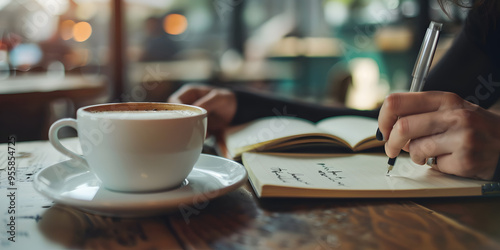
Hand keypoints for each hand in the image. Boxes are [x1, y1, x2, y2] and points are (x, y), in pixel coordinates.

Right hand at [168, 84, 236, 133]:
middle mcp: (187, 103)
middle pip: (174, 113)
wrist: (237, 111)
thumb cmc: (227, 100)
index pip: (174, 101)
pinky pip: (189, 130)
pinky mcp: (195, 124)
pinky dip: (194, 134)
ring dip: (188, 129)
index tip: (183, 118)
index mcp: (190, 93)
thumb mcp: (218, 98)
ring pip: (181, 123)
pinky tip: (204, 136)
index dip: (176, 110)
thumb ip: (206, 103)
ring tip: (202, 132)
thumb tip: (194, 110)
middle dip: (182, 122)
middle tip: (190, 128)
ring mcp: (191, 115)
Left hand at [378, 91, 499, 179]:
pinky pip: (434, 165)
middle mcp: (454, 115)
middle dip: (391, 143)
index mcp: (445, 99)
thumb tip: (389, 128)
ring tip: (428, 154)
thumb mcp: (451, 110)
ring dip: (415, 156)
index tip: (384, 129)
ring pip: (415, 148)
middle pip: (402, 127)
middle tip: (391, 150)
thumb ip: (421, 114)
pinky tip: (449, 159)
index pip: (398, 101)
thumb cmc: (474, 127)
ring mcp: (462, 137)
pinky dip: (435, 165)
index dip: (383, 118)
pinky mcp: (465, 159)